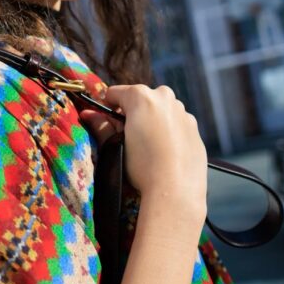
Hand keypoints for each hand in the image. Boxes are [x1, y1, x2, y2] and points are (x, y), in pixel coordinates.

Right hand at [82, 85, 206, 219]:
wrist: (176, 189)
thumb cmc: (143, 166)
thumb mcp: (116, 145)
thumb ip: (102, 126)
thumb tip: (88, 114)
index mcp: (142, 97)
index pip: (115, 93)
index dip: (107, 107)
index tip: (107, 122)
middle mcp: (165, 98)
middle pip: (141, 99)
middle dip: (132, 113)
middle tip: (128, 136)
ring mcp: (183, 112)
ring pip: (161, 110)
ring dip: (152, 121)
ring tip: (148, 147)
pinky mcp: (195, 128)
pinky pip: (176, 124)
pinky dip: (168, 132)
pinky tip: (165, 152)